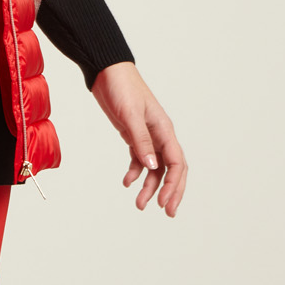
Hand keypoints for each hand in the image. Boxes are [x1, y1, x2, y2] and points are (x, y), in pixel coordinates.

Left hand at [90, 63, 186, 216]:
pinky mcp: (134, 135)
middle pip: (172, 169)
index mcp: (164, 130)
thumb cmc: (122, 88)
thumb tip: (153, 166)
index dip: (173, 185)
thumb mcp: (130, 115)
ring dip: (149, 186)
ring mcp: (147, 136)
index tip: (165, 203)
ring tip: (139, 204)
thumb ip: (141, 141)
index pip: (177, 163)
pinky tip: (126, 182)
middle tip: (166, 212)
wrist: (107, 72)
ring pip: (155, 167)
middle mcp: (160, 135)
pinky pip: (140, 159)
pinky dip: (135, 172)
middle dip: (170, 191)